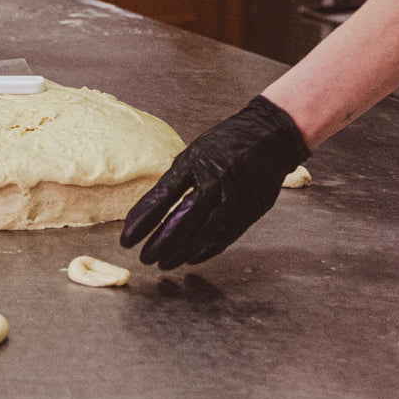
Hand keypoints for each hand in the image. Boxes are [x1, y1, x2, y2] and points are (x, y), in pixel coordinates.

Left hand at [120, 96, 309, 268]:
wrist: (272, 135)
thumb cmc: (228, 142)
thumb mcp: (195, 152)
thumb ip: (175, 180)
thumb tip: (151, 208)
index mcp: (198, 165)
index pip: (162, 198)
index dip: (142, 221)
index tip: (127, 239)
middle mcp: (218, 183)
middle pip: (183, 222)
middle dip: (161, 243)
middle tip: (145, 259)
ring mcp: (237, 199)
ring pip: (204, 235)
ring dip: (181, 252)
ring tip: (164, 262)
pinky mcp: (251, 212)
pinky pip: (225, 237)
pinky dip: (206, 250)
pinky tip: (191, 257)